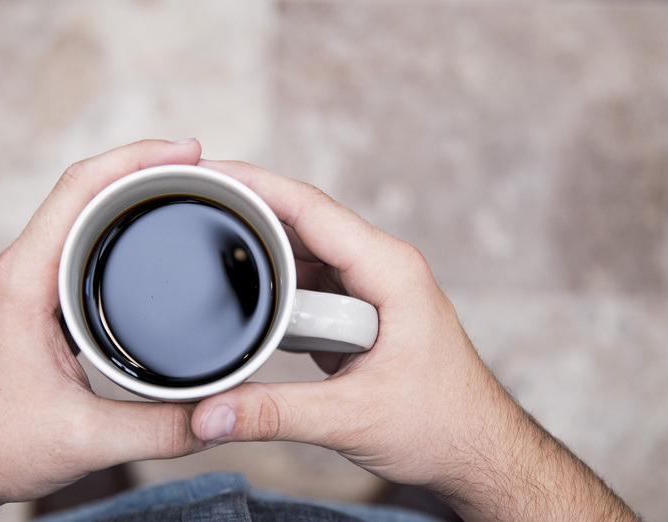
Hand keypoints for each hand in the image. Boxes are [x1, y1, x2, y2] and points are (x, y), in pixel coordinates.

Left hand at [0, 140, 208, 520]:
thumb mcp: (88, 440)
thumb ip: (162, 429)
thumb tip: (223, 412)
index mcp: (24, 282)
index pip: (79, 189)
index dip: (136, 158)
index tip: (187, 150)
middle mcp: (20, 270)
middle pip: (82, 189)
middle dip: (142, 166)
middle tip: (200, 166)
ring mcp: (24, 283)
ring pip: (77, 213)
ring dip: (126, 193)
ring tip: (182, 188)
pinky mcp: (32, 300)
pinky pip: (75, 243)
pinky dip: (113, 225)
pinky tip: (145, 236)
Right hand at [191, 160, 637, 520]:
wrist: (478, 452)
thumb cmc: (442, 427)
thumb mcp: (350, 420)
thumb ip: (274, 415)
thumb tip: (208, 414)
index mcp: (391, 271)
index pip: (312, 209)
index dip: (256, 184)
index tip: (208, 169)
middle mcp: (383, 266)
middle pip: (303, 220)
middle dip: (247, 209)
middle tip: (189, 204)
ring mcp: (373, 285)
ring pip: (305, 249)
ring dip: (259, 246)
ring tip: (202, 238)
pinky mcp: (363, 308)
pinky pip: (310, 278)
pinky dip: (274, 279)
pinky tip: (240, 285)